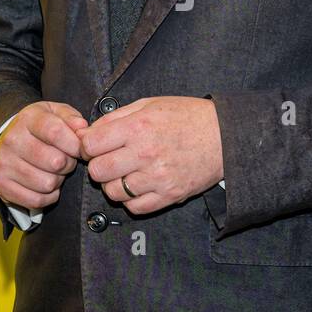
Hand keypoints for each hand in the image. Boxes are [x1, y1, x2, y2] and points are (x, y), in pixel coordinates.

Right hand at [0, 101, 87, 210]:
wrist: (2, 138)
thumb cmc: (35, 127)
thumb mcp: (53, 113)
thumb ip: (70, 117)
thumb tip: (82, 129)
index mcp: (27, 120)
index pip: (56, 132)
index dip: (75, 144)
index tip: (79, 149)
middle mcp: (12, 141)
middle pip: (55, 162)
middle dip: (68, 164)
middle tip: (64, 160)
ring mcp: (4, 164)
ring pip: (47, 184)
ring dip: (57, 181)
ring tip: (53, 172)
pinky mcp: (1, 184)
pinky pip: (36, 200)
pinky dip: (47, 196)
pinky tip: (46, 185)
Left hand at [79, 96, 223, 215]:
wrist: (224, 136)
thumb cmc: (186, 117)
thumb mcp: (149, 104)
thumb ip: (116, 117)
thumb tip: (88, 132)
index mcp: (138, 127)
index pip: (91, 144)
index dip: (87, 145)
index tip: (94, 146)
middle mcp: (145, 153)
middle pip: (97, 171)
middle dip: (98, 166)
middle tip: (109, 160)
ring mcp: (157, 177)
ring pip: (112, 192)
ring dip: (113, 184)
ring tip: (125, 173)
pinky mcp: (169, 195)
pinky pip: (134, 207)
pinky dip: (131, 199)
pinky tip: (138, 185)